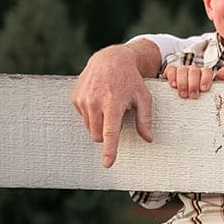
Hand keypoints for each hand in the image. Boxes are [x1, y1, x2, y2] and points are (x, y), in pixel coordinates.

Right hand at [71, 43, 155, 167]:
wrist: (110, 59)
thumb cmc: (130, 80)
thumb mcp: (144, 97)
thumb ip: (145, 119)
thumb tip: (148, 139)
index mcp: (113, 103)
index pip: (111, 132)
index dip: (110, 150)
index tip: (107, 164)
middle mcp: (95, 102)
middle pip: (99, 135)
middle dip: (108, 133)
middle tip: (117, 115)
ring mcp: (83, 100)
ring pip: (91, 129)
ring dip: (100, 124)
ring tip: (109, 105)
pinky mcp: (75, 98)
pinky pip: (84, 118)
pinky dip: (92, 115)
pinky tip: (100, 100)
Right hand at [164, 64, 223, 97]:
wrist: (185, 101)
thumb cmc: (199, 95)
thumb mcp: (210, 91)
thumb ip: (219, 81)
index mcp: (204, 74)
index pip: (206, 71)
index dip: (205, 79)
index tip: (204, 89)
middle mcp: (193, 70)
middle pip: (193, 70)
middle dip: (193, 84)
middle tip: (193, 95)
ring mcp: (181, 70)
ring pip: (182, 69)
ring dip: (182, 82)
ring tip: (183, 94)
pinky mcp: (170, 72)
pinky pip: (170, 69)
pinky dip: (172, 76)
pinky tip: (173, 85)